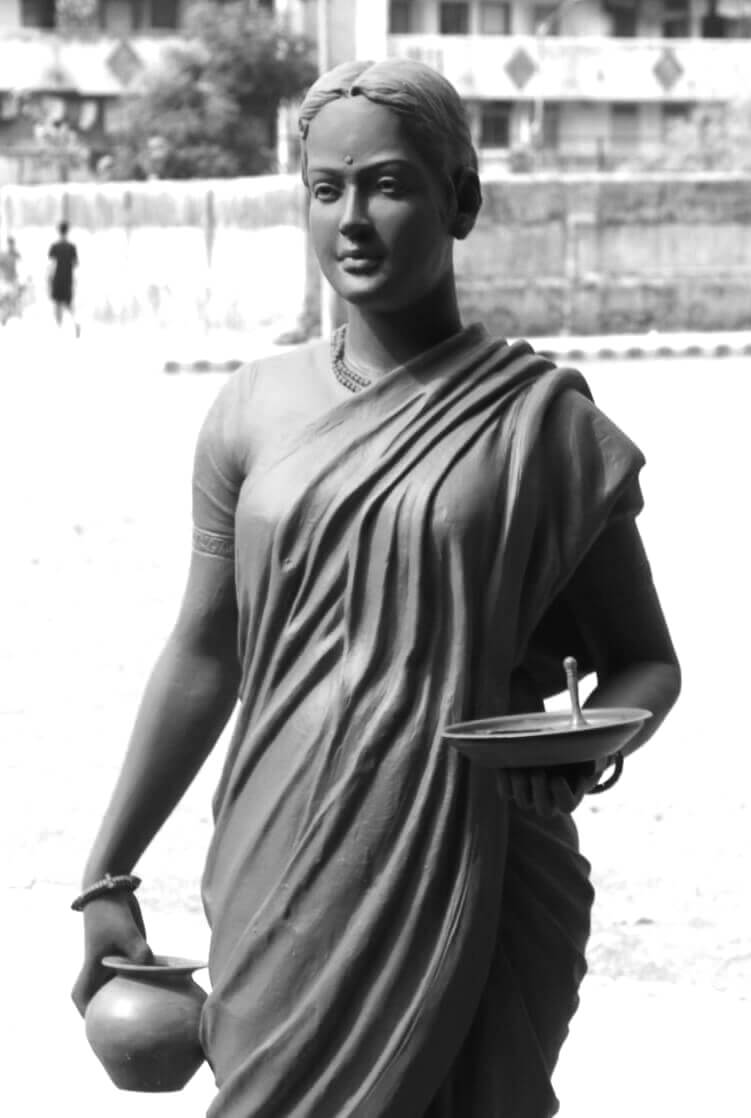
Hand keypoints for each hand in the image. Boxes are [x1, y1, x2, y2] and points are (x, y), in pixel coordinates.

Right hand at [71, 892, 152, 1016]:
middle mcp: (104, 964)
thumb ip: (139, 953)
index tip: (94, 1027)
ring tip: (156, 1010)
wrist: (112, 888)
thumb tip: (155, 971)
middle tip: (132, 1027)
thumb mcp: (126, 933)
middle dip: (115, 1009)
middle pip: (106, 993)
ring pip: (127, 980)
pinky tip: (171, 981)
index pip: (82, 996)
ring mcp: (119, 956)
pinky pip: (142, 966)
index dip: (86, 1013)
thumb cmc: (112, 913)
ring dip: (137, 991)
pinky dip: (151, 973)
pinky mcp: (133, 947)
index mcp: (94, 966)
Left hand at [496, 759, 605, 816]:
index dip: (561, 795)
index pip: (567, 805)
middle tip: (537, 770)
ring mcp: (530, 797)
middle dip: (539, 790)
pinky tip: (505, 763)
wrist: (556, 750)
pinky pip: (505, 792)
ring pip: (523, 801)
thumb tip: (590, 769)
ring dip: (520, 784)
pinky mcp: (513, 788)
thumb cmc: (579, 755)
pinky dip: (503, 779)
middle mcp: (549, 802)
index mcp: (570, 797)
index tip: (557, 779)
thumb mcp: (592, 755)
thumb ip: (596, 762)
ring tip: (520, 766)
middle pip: (544, 808)